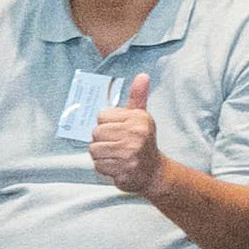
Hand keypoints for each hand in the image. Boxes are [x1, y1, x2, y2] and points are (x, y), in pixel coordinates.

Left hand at [86, 71, 161, 197]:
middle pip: (95, 133)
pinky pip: (98, 165)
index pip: (101, 116)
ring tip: (116, 156)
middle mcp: (136, 134)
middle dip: (102, 141)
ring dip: (102, 155)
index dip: (106, 124)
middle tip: (117, 145)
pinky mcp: (124, 170)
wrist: (154, 172)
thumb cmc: (142, 141)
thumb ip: (138, 96)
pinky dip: (104, 168)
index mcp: (138, 118)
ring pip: (94, 149)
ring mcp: (130, 153)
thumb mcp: (141, 117)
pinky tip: (117, 166)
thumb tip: (142, 75)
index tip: (119, 131)